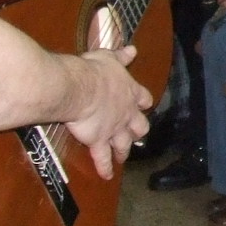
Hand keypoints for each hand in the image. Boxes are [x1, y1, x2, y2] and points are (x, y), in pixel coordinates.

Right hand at [65, 44, 152, 179]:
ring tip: (123, 157)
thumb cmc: (92, 70)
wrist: (80, 87)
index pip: (142, 97)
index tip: (145, 104)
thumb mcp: (108, 58)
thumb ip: (121, 57)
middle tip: (136, 135)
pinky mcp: (99, 140)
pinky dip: (105, 167)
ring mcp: (114, 128)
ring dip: (124, 151)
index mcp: (129, 91)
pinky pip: (103, 157)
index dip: (143, 102)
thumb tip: (132, 49)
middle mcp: (126, 112)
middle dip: (138, 131)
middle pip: (139, 126)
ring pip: (123, 144)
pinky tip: (106, 176)